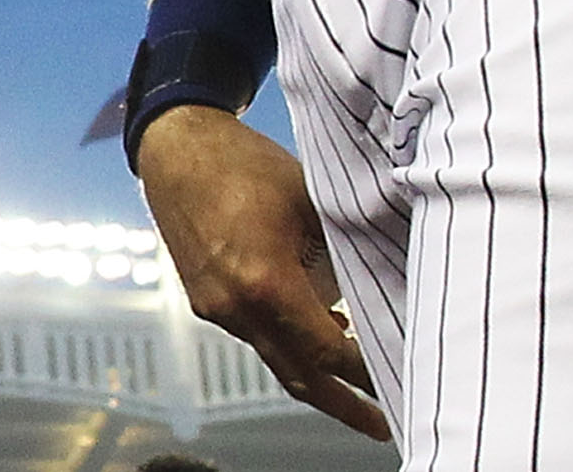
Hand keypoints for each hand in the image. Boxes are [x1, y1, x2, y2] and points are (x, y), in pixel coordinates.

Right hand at [135, 103, 388, 441]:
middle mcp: (237, 307)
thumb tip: (381, 274)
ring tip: (355, 372)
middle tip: (379, 424)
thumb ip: (341, 244)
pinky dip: (287, 337)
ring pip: (276, 354)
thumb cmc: (244, 163)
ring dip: (315, 367)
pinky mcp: (207, 299)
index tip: (395, 382)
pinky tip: (315, 323)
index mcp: (265, 283)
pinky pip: (255, 332)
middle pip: (299, 375)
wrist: (177, 148)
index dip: (365, 372)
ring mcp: (217, 307)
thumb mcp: (309, 198)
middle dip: (342, 405)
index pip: (327, 349)